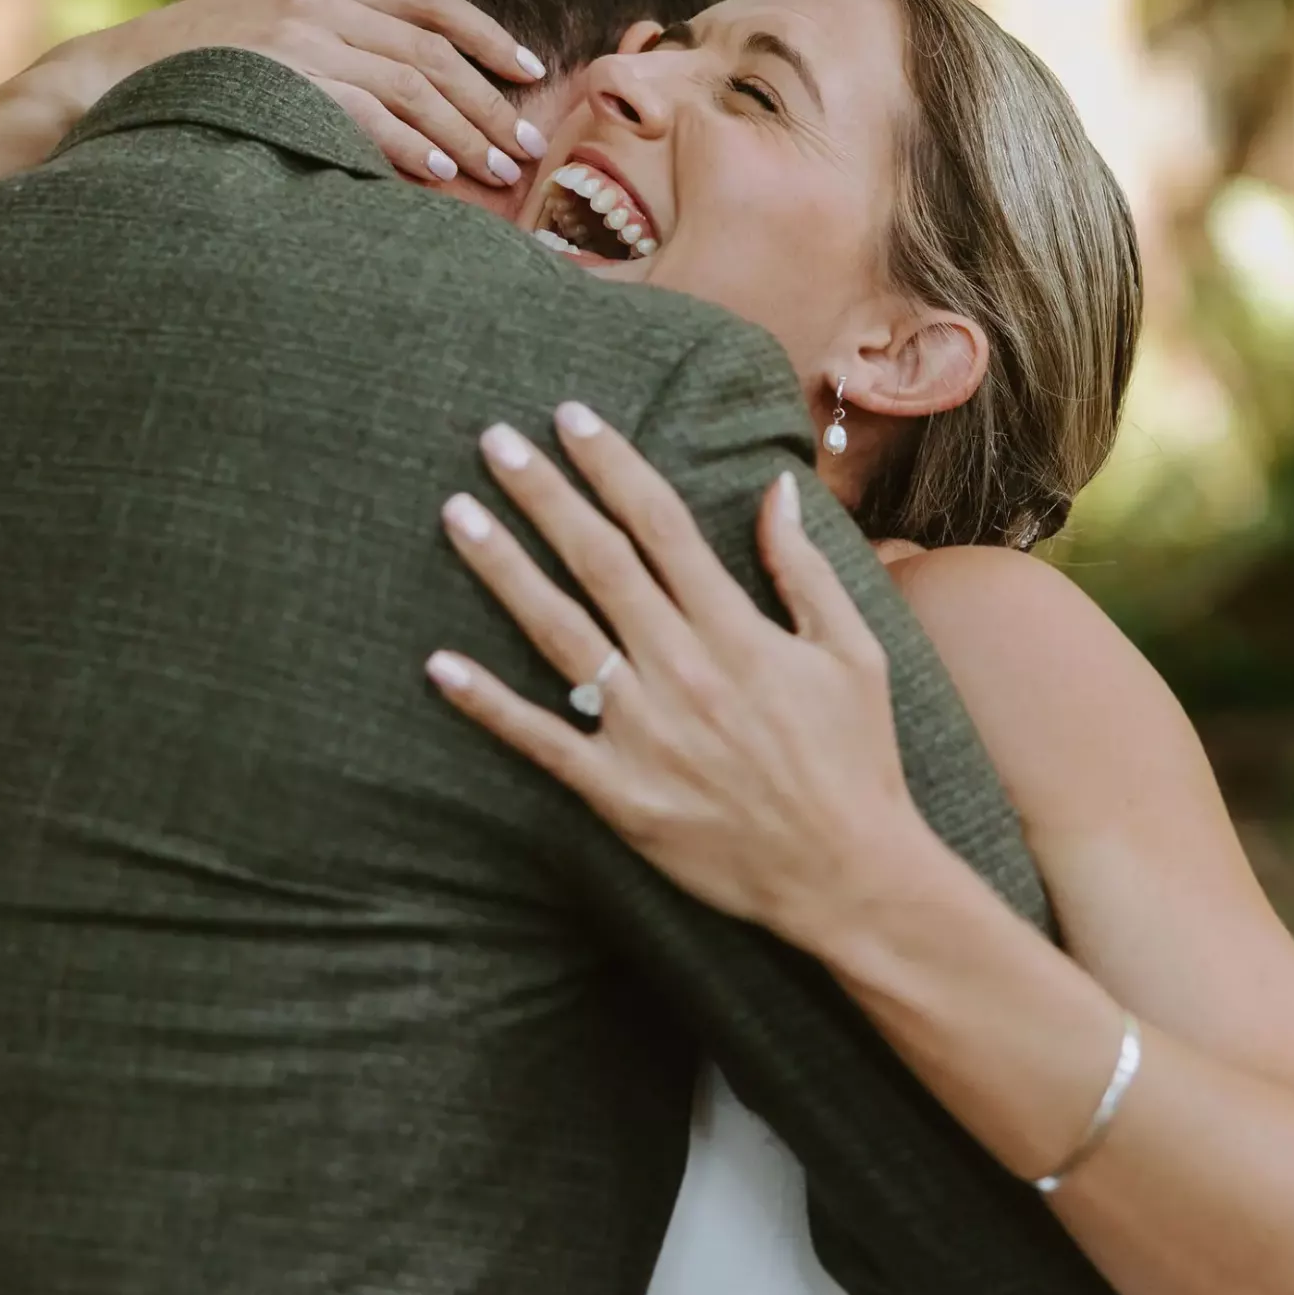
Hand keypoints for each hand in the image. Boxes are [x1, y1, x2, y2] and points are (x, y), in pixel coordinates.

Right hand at [27, 0, 550, 188]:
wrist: (118, 77)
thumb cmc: (195, 31)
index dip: (486, 33)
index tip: (529, 69)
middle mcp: (318, 7)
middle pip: (430, 52)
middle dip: (487, 101)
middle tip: (525, 145)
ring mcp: (299, 49)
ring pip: (407, 88)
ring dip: (460, 132)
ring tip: (495, 171)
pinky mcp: (280, 89)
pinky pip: (360, 117)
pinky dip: (404, 146)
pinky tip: (435, 173)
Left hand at [424, 402, 918, 944]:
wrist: (848, 876)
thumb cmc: (855, 761)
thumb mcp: (853, 654)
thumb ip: (804, 569)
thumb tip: (776, 487)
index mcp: (737, 630)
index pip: (661, 525)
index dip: (613, 465)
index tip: (570, 418)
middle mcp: (684, 669)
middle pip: (599, 561)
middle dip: (544, 494)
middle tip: (492, 440)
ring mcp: (645, 732)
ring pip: (559, 632)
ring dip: (503, 569)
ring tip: (457, 515)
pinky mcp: (620, 794)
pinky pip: (542, 740)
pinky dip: (488, 704)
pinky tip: (439, 665)